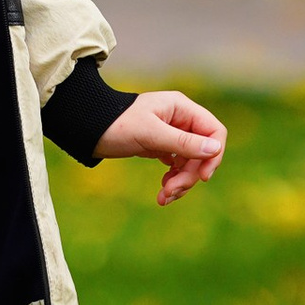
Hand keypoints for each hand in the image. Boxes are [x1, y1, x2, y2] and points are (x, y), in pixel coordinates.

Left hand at [95, 84, 226, 204]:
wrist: (88, 130)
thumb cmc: (117, 125)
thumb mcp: (151, 134)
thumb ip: (183, 142)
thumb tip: (215, 149)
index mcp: (181, 108)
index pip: (214, 131)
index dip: (213, 155)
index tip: (202, 177)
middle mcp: (180, 120)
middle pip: (202, 153)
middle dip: (190, 176)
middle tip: (171, 192)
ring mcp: (172, 135)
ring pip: (191, 164)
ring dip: (181, 183)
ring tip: (163, 197)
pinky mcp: (161, 147)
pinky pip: (178, 168)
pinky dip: (173, 181)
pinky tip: (162, 191)